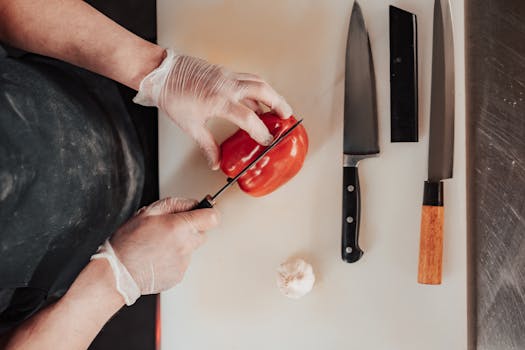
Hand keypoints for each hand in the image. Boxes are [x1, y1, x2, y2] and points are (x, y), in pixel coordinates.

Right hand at [92, 197, 219, 303]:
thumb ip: (175, 204)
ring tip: (159, 246)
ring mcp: (183, 263)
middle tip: (170, 230)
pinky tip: (157, 258)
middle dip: (190, 229)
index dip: (207, 213)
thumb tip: (193, 203)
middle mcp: (185, 246)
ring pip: (191, 248)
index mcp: (179, 227)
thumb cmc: (128, 242)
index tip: (201, 213)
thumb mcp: (147, 212)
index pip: (212, 217)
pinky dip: (174, 259)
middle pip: (202, 233)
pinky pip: (183, 263)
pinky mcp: (179, 275)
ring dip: (181, 245)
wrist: (118, 273)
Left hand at [133, 49, 292, 169]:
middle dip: (279, 104)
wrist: (162, 73)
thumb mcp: (190, 126)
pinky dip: (256, 89)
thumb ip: (207, 145)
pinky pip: (246, 79)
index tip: (267, 140)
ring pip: (257, 82)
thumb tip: (215, 162)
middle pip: (263, 91)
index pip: (249, 118)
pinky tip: (255, 100)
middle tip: (287, 117)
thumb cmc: (173, 96)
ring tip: (276, 108)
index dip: (261, 131)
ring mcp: (226, 77)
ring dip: (270, 94)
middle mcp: (227, 86)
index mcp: (219, 101)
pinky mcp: (224, 72)